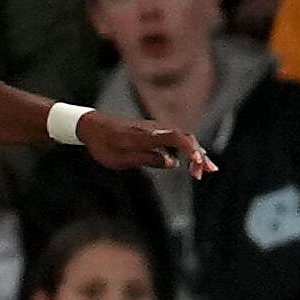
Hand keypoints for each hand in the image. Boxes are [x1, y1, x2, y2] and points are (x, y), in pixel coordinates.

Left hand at [79, 115, 212, 179]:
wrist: (93, 127)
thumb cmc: (104, 144)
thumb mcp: (120, 159)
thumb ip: (148, 160)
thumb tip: (173, 163)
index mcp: (146, 136)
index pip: (176, 138)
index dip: (190, 149)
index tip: (198, 163)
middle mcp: (155, 129)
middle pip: (186, 137)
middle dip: (199, 155)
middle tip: (207, 173)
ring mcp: (157, 129)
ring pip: (184, 138)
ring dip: (196, 153)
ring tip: (207, 170)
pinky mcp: (155, 132)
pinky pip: (177, 139)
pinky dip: (187, 149)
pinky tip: (191, 161)